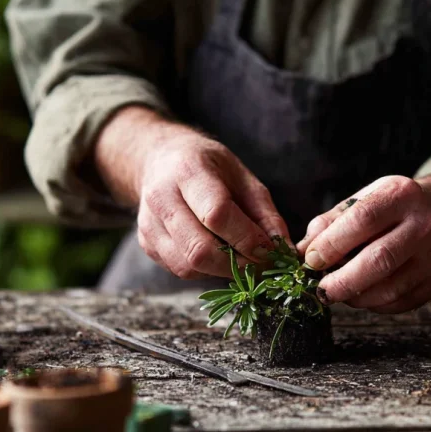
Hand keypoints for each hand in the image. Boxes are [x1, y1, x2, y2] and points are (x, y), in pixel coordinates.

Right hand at [95, 107, 288, 278]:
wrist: (161, 160)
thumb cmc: (209, 167)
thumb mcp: (243, 177)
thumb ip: (265, 212)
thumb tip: (283, 249)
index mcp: (189, 171)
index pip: (217, 214)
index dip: (247, 238)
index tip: (271, 250)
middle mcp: (161, 198)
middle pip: (199, 248)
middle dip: (237, 264)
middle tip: (261, 265)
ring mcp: (149, 224)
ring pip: (188, 265)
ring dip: (222, 271)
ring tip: (243, 261)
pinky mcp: (147, 243)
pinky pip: (180, 269)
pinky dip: (206, 270)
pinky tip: (219, 257)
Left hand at [297, 174, 430, 313]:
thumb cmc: (386, 209)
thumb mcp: (358, 202)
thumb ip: (328, 224)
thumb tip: (302, 252)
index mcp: (401, 194)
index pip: (363, 220)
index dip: (332, 244)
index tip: (311, 260)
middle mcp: (425, 223)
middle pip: (379, 259)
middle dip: (342, 281)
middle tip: (320, 290)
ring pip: (390, 288)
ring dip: (356, 297)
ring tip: (339, 291)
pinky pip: (400, 302)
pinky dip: (374, 304)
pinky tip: (362, 294)